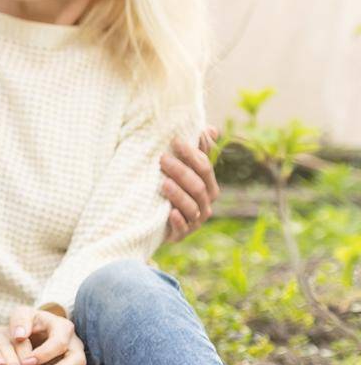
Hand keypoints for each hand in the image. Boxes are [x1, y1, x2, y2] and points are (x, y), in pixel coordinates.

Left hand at [18, 307, 87, 364]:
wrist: (32, 335)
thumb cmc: (27, 325)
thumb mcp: (22, 315)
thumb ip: (19, 322)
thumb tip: (20, 336)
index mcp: (63, 327)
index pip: (60, 343)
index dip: (43, 355)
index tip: (26, 362)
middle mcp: (75, 344)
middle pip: (77, 361)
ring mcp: (78, 360)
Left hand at [161, 128, 219, 242]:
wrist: (152, 222)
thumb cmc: (170, 189)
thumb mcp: (181, 170)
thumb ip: (195, 152)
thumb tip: (210, 129)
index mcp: (208, 185)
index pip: (205, 167)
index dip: (192, 153)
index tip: (175, 140)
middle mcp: (205, 203)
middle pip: (198, 185)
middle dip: (181, 171)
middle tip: (162, 158)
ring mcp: (194, 221)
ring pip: (191, 206)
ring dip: (178, 194)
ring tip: (163, 183)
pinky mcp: (181, 235)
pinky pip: (182, 228)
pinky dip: (178, 221)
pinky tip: (170, 213)